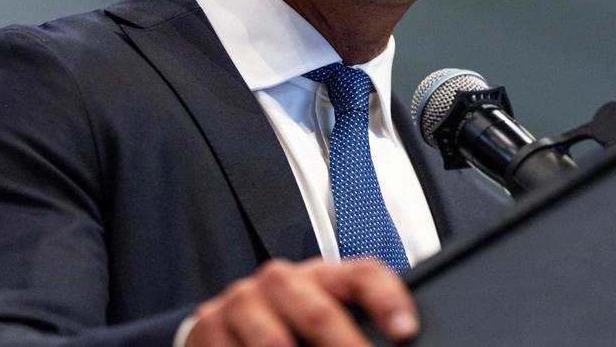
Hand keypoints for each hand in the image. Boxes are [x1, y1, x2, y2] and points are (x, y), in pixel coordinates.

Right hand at [186, 257, 418, 346]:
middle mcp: (282, 280)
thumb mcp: (324, 319)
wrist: (227, 329)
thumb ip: (351, 327)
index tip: (406, 331)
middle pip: (320, 313)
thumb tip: (395, 342)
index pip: (363, 275)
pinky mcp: (209, 326)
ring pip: (276, 343)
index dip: (387, 301)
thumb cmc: (291, 328)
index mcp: (322, 275)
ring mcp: (243, 300)